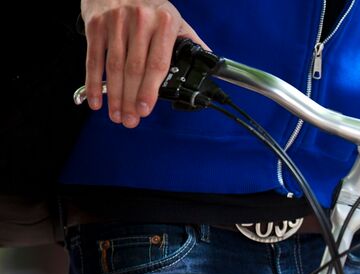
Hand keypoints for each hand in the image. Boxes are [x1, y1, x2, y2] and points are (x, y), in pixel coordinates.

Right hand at [81, 0, 207, 127]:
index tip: (145, 109)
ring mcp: (116, 22)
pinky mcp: (96, 25)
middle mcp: (140, 21)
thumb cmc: (148, 4)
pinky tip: (96, 100)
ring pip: (114, 67)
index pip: (157, 63)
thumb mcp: (173, 17)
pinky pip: (93, 58)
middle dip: (131, 99)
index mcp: (164, 23)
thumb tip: (209, 62)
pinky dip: (93, 82)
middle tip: (130, 120)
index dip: (150, 90)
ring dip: (114, 95)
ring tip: (117, 115)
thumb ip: (189, 41)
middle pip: (134, 69)